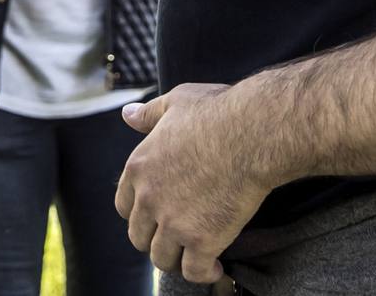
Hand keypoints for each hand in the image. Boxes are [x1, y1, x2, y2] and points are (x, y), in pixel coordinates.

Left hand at [115, 84, 272, 284]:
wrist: (251, 133)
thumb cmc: (217, 112)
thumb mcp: (176, 102)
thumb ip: (149, 114)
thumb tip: (127, 114)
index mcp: (138, 167)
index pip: (123, 205)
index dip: (140, 213)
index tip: (158, 214)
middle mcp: (149, 198)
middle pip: (138, 236)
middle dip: (155, 239)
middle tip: (178, 236)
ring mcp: (173, 222)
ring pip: (161, 258)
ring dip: (177, 259)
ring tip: (195, 253)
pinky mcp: (201, 240)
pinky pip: (192, 271)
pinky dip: (203, 273)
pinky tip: (215, 266)